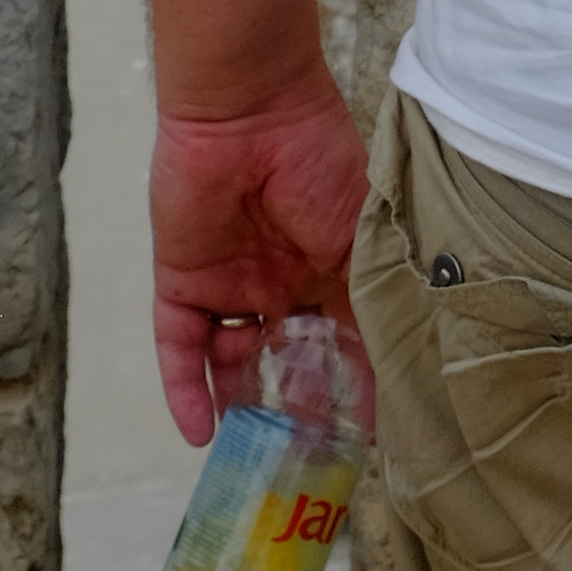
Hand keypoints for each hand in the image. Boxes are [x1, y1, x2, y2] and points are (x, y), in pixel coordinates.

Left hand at [150, 68, 373, 444]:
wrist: (250, 110)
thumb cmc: (319, 161)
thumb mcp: (359, 238)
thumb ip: (367, 299)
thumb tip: (392, 367)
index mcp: (329, 265)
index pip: (342, 340)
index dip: (352, 386)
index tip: (363, 437)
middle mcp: (279, 280)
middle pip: (283, 359)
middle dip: (292, 407)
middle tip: (303, 460)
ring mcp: (229, 281)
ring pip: (231, 360)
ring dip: (242, 405)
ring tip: (255, 457)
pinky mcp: (182, 280)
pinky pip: (179, 346)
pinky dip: (185, 388)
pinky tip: (200, 431)